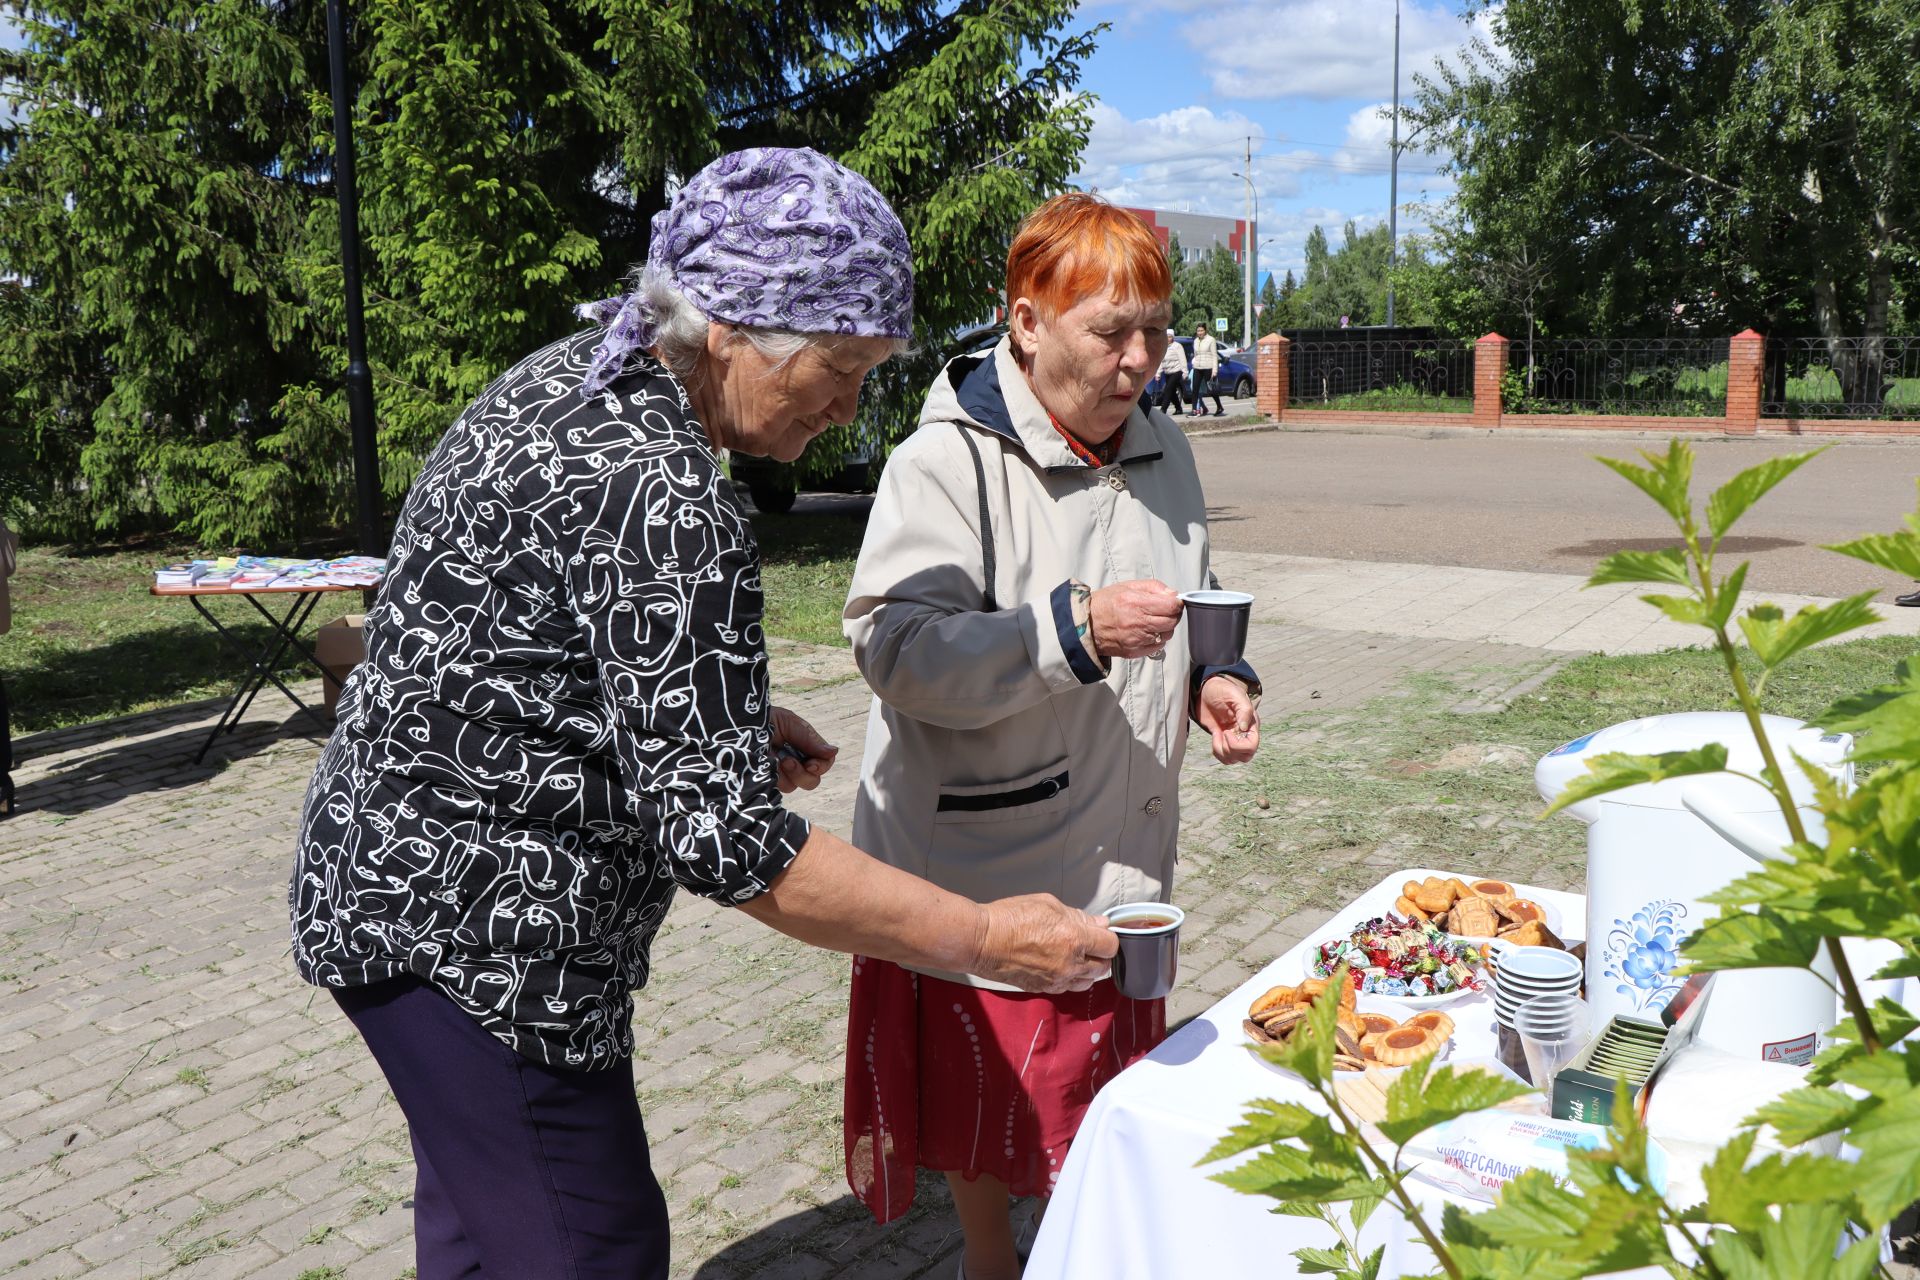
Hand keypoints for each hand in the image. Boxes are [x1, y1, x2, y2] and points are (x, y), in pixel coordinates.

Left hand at [770, 705, 837, 792]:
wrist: (737, 723)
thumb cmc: (764, 719)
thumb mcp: (790, 724)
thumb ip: (810, 740)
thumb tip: (834, 752)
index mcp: (804, 746)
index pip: (823, 762)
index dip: (821, 765)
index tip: (811, 764)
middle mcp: (795, 761)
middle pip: (813, 780)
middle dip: (804, 774)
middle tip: (789, 762)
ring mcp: (780, 772)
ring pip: (796, 786)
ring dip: (788, 774)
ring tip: (775, 759)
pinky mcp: (766, 780)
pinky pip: (779, 788)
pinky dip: (775, 777)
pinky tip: (766, 764)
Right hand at [969, 894, 1117, 992]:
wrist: (982, 941)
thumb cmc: (1010, 917)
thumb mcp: (1047, 904)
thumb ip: (1077, 916)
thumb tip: (1098, 923)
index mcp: (1074, 939)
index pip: (1110, 946)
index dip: (1107, 937)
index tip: (1100, 932)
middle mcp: (1070, 964)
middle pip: (1102, 967)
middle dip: (1099, 955)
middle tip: (1088, 943)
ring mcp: (1057, 980)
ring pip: (1087, 982)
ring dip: (1086, 970)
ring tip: (1073, 956)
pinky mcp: (1044, 989)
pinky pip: (1068, 988)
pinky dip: (1069, 978)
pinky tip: (1059, 965)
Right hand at [1090, 579, 1183, 660]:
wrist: (1085, 625)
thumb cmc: (1105, 604)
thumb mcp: (1127, 586)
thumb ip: (1153, 587)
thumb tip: (1172, 594)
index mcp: (1135, 603)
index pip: (1171, 606)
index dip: (1176, 603)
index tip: (1173, 602)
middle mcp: (1137, 622)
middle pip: (1172, 621)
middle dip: (1172, 615)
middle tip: (1164, 611)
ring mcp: (1136, 639)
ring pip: (1167, 634)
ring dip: (1165, 628)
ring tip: (1153, 621)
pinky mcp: (1134, 651)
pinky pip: (1158, 646)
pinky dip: (1157, 639)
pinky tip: (1146, 632)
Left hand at [1197, 675, 1259, 764]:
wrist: (1208, 690)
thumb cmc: (1223, 690)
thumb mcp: (1235, 695)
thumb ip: (1243, 711)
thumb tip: (1244, 729)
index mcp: (1251, 725)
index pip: (1252, 746)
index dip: (1238, 745)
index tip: (1226, 732)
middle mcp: (1245, 734)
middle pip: (1245, 756)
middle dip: (1230, 750)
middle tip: (1222, 734)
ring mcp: (1234, 738)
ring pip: (1233, 759)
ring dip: (1222, 751)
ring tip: (1217, 734)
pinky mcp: (1223, 740)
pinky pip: (1224, 756)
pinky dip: (1217, 750)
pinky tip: (1215, 735)